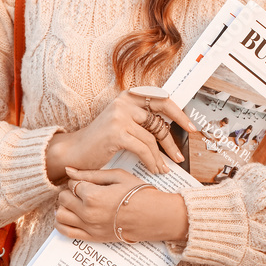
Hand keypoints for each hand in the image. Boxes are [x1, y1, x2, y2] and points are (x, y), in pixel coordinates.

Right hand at [46, 89, 196, 180]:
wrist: (74, 152)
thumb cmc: (100, 141)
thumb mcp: (121, 124)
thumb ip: (141, 121)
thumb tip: (168, 127)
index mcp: (128, 97)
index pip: (160, 99)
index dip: (178, 113)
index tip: (190, 126)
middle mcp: (124, 102)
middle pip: (159, 119)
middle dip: (173, 139)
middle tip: (181, 155)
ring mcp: (120, 116)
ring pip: (152, 138)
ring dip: (161, 157)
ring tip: (164, 168)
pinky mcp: (116, 132)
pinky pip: (143, 148)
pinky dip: (151, 161)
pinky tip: (154, 169)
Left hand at [55, 166, 188, 244]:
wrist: (154, 216)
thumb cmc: (139, 193)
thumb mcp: (117, 176)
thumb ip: (90, 173)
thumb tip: (68, 170)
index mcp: (93, 195)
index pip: (72, 183)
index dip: (78, 179)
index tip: (87, 180)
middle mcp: (87, 213)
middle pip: (63, 198)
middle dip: (70, 192)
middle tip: (83, 190)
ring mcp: (89, 227)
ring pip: (60, 216)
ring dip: (65, 207)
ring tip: (77, 203)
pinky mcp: (92, 238)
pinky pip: (66, 232)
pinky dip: (63, 223)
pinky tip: (73, 216)